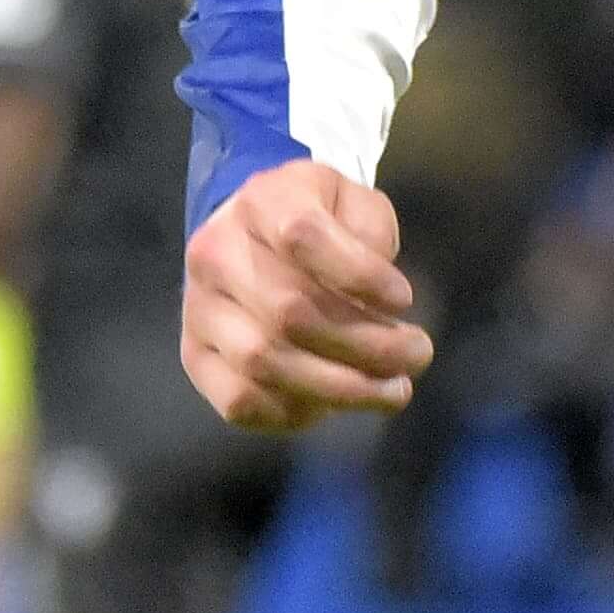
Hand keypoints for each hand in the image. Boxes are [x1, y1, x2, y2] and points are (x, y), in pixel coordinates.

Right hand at [181, 160, 431, 429]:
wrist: (256, 235)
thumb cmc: (321, 219)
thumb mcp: (354, 202)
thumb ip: (370, 235)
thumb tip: (381, 303)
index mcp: (260, 200)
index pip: (303, 236)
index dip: (360, 274)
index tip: (405, 300)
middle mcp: (216, 252)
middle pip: (289, 311)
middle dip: (366, 345)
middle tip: (419, 356)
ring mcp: (198, 308)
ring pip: (264, 362)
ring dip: (339, 388)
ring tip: (393, 392)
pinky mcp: (195, 356)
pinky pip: (240, 401)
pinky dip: (295, 412)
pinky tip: (337, 406)